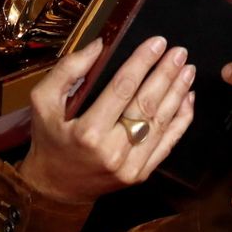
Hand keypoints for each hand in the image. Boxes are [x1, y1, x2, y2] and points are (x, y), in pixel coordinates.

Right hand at [18, 35, 195, 204]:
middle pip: (146, 105)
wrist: (54, 188)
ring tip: (187, 70)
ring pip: (161, 124)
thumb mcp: (43, 102)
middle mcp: (112, 151)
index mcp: (88, 132)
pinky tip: (188, 99)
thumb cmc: (49, 140)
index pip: (122, 88)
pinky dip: (181, 121)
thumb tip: (98, 45)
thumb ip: (67, 71)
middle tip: (179, 52)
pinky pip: (167, 144)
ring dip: (177, 93)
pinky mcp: (140, 174)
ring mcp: (129, 166)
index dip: (142, 63)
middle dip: (166, 75)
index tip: (157, 42)